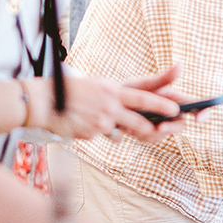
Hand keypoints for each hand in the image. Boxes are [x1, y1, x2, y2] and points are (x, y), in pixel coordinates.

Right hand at [25, 67, 182, 141]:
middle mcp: (110, 106)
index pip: (144, 96)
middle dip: (153, 128)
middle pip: (139, 121)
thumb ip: (117, 95)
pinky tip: (82, 123)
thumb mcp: (99, 84)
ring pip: (122, 133)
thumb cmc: (74, 90)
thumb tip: (134, 105)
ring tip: (105, 120)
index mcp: (113, 89)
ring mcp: (101, 122)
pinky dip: (97, 132)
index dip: (162, 104)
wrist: (45, 101)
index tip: (176, 109)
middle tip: (165, 129)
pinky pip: (103, 137)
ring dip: (121, 131)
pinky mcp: (91, 135)